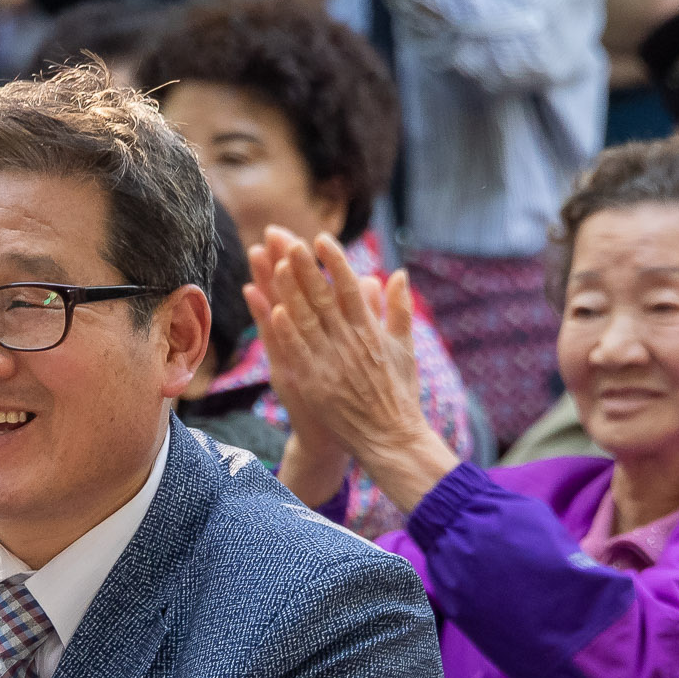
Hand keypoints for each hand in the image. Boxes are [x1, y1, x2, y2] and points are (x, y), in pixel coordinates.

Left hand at [246, 228, 449, 513]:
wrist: (390, 439)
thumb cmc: (399, 394)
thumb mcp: (405, 348)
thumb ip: (399, 309)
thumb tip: (397, 273)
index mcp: (372, 331)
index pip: (350, 287)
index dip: (335, 261)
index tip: (321, 238)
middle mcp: (350, 343)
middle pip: (323, 297)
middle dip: (306, 267)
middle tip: (288, 240)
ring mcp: (331, 362)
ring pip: (306, 319)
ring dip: (289, 291)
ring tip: (274, 265)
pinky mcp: (315, 383)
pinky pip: (297, 351)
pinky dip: (286, 329)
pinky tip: (272, 308)